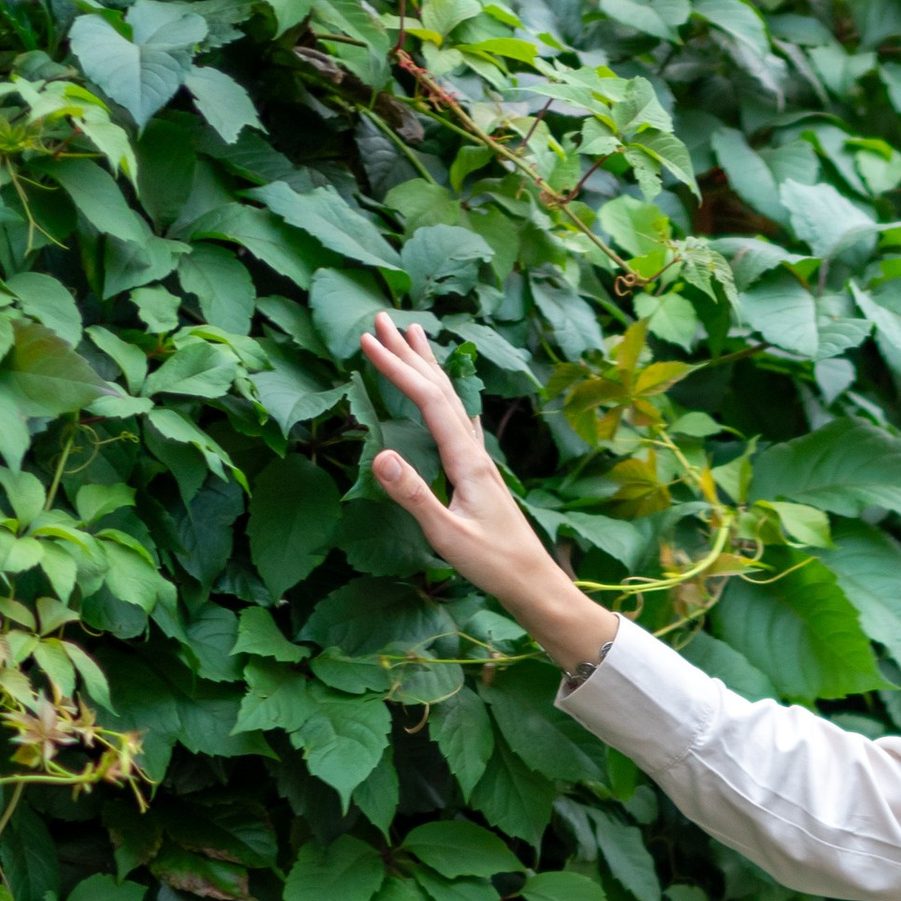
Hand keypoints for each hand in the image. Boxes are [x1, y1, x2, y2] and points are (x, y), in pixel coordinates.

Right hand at [358, 313, 618, 668]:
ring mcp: (479, 460)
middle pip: (439, 388)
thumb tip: (379, 455)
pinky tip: (450, 394)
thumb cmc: (493, 564)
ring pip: (451, 399)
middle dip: (409, 352)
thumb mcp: (447, 535)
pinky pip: (458, 419)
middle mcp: (475, 451)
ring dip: (428, 366)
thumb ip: (413, 494)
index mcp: (466, 459)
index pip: (426, 399)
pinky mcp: (480, 473)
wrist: (534, 583)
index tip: (367, 339)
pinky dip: (445, 395)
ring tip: (415, 335)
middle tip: (383, 318)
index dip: (395, 367)